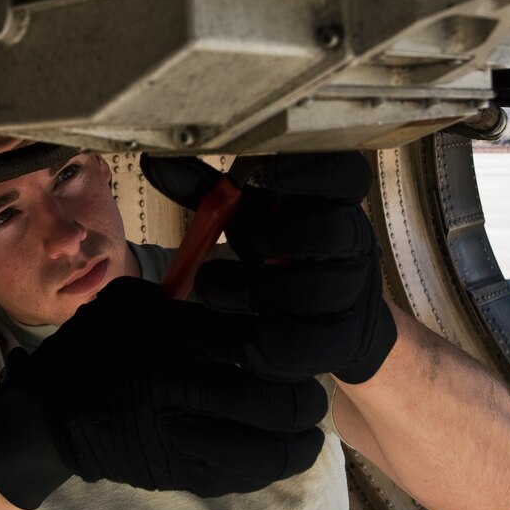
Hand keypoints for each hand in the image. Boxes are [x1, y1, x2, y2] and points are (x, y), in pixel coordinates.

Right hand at [0, 277, 326, 509]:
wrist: (51, 414)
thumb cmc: (96, 345)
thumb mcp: (132, 302)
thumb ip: (186, 303)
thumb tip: (245, 308)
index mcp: (165, 340)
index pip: (249, 342)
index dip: (284, 343)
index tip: (297, 340)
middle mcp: (174, 390)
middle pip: (267, 400)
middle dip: (302, 398)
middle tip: (313, 393)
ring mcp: (176, 439)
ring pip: (261, 450)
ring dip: (297, 442)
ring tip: (310, 431)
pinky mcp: (174, 474)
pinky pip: (236, 478)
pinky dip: (269, 468)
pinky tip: (283, 453)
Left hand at [140, 152, 396, 383]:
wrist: (327, 320)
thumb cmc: (278, 256)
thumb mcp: (251, 218)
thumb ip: (211, 194)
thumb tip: (156, 164)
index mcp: (334, 202)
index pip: (345, 175)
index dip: (314, 171)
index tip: (269, 170)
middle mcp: (353, 243)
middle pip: (331, 230)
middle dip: (269, 234)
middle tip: (231, 237)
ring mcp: (353, 294)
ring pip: (312, 292)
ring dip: (249, 291)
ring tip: (209, 287)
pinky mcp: (342, 341)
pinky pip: (298, 345)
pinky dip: (248, 340)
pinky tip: (218, 334)